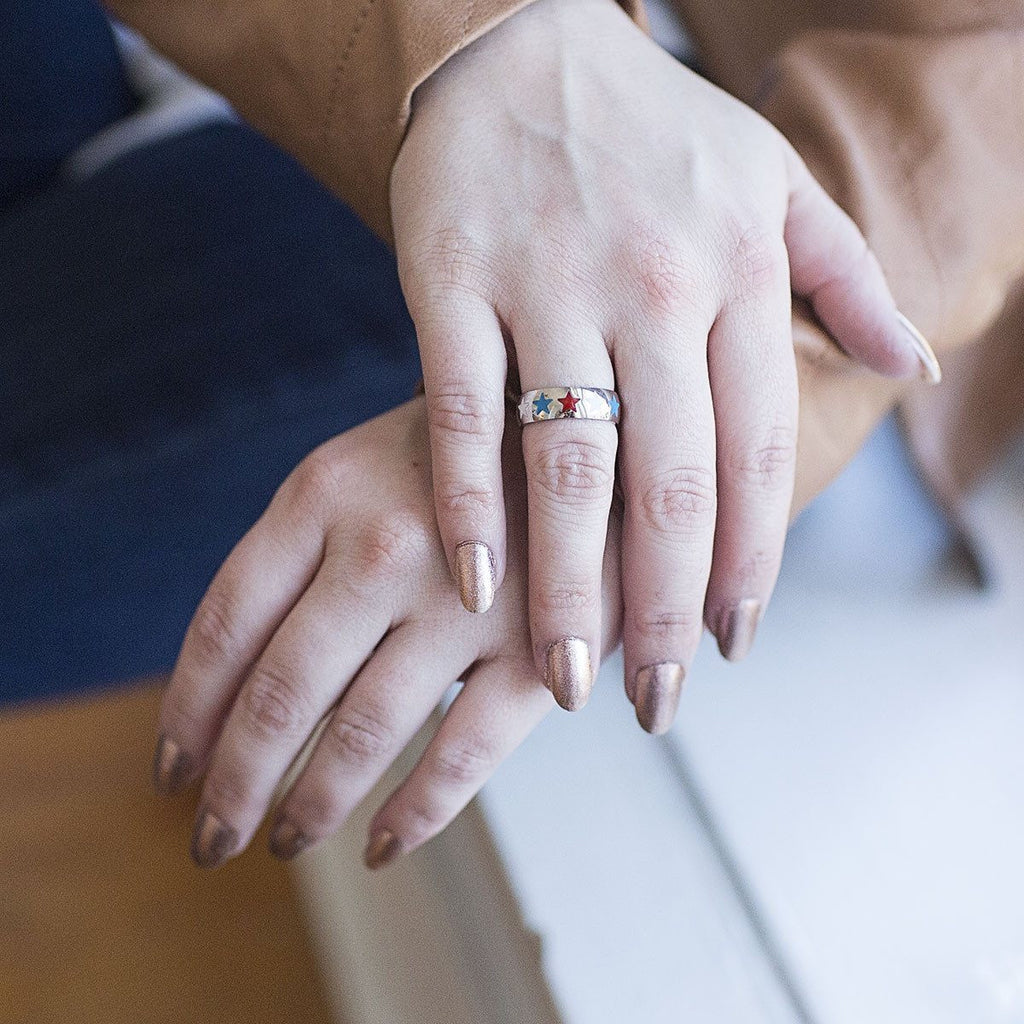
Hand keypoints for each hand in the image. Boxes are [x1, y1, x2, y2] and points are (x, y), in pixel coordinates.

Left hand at [152, 398, 622, 867]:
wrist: (583, 429)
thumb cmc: (455, 460)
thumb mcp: (360, 468)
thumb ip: (298, 555)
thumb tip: (230, 686)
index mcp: (323, 492)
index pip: (226, 624)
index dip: (189, 712)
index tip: (171, 771)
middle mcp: (384, 544)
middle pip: (283, 691)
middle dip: (235, 784)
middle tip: (212, 838)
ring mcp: (465, 597)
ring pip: (365, 731)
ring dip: (313, 805)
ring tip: (289, 841)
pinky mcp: (540, 644)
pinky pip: (463, 753)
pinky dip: (416, 812)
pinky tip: (382, 845)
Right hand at [390, 0, 937, 719]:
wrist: (513, 44)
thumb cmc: (650, 133)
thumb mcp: (769, 183)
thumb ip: (845, 278)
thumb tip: (914, 365)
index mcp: (737, 269)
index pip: (756, 448)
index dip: (748, 560)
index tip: (730, 643)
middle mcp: (654, 282)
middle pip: (671, 480)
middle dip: (665, 607)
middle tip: (656, 698)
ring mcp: (547, 282)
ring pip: (571, 462)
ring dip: (572, 586)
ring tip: (572, 676)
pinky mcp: (449, 279)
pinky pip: (464, 411)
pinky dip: (469, 504)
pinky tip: (474, 586)